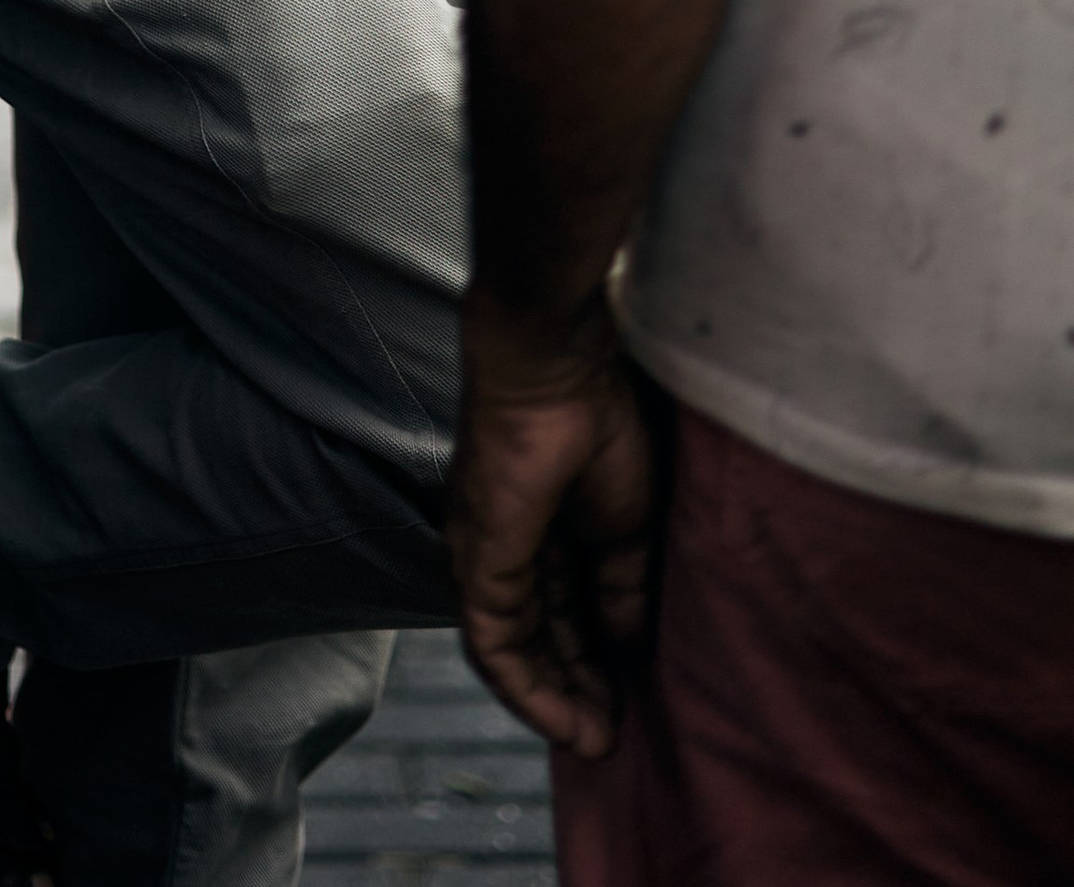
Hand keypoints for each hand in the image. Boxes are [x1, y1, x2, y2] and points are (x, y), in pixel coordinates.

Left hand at [450, 293, 662, 756]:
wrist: (556, 365)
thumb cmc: (598, 422)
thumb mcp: (627, 525)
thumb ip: (623, 587)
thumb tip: (630, 646)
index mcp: (541, 530)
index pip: (562, 614)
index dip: (593, 663)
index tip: (628, 706)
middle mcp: (503, 548)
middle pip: (536, 639)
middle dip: (574, 692)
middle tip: (613, 738)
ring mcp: (484, 555)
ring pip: (512, 651)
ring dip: (552, 701)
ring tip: (595, 740)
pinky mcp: (477, 561)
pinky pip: (494, 644)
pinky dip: (527, 690)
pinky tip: (564, 721)